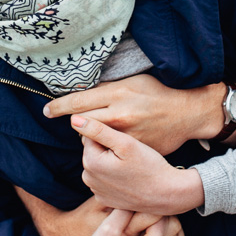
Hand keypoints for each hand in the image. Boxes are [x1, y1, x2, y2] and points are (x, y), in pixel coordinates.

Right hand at [15, 188, 187, 235]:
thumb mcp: (106, 230)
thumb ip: (125, 210)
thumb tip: (136, 193)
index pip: (163, 218)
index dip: (153, 206)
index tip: (143, 200)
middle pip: (175, 230)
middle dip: (162, 218)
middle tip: (147, 210)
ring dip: (169, 232)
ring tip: (151, 224)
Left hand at [44, 74, 224, 154]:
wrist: (188, 114)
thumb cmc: (160, 92)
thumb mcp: (133, 81)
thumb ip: (108, 89)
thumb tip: (84, 91)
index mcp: (118, 95)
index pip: (78, 102)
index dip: (59, 107)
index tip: (47, 111)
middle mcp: (120, 116)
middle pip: (83, 122)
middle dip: (77, 122)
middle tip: (77, 120)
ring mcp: (127, 137)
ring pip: (95, 140)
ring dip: (91, 137)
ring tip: (103, 131)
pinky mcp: (134, 150)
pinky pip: (110, 154)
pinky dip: (107, 150)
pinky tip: (115, 146)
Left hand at [72, 115, 203, 214]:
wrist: (167, 195)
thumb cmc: (150, 166)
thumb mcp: (126, 143)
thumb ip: (98, 129)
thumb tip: (73, 118)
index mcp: (91, 161)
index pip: (90, 136)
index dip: (109, 134)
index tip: (125, 141)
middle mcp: (88, 178)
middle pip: (94, 151)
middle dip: (108, 148)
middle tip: (130, 154)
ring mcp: (96, 191)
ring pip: (99, 164)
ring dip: (111, 161)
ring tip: (131, 165)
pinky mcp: (104, 199)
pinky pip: (104, 179)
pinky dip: (114, 175)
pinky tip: (129, 177)